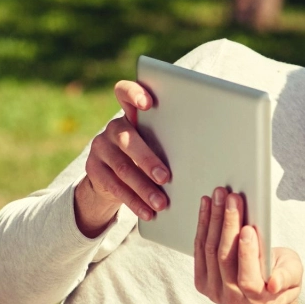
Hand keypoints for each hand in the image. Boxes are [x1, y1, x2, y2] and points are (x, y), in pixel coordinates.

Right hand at [73, 80, 169, 236]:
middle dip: (148, 160)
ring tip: (161, 203)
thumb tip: (212, 150)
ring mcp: (100, 148)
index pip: (125, 92)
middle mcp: (114, 128)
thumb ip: (172, 138)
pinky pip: (114, 188)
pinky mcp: (93, 170)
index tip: (148, 103)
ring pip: (122, 169)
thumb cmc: (149, 154)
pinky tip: (148, 212)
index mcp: (131, 114)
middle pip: (128, 139)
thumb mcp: (158, 142)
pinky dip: (134, 201)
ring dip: (144, 188)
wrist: (111, 176)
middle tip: (166, 177)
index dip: (134, 94)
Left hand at [194, 187, 302, 303]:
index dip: (246, 254)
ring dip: (214, 219)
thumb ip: (286, 277)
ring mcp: (214, 291)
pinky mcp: (202, 281)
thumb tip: (273, 283)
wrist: (263, 289)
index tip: (248, 228)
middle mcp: (234, 299)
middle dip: (229, 224)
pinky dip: (203, 225)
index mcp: (259, 299)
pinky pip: (200, 249)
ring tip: (220, 196)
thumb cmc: (282, 275)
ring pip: (210, 251)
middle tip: (233, 199)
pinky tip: (208, 207)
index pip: (248, 279)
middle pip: (225, 259)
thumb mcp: (294, 274)